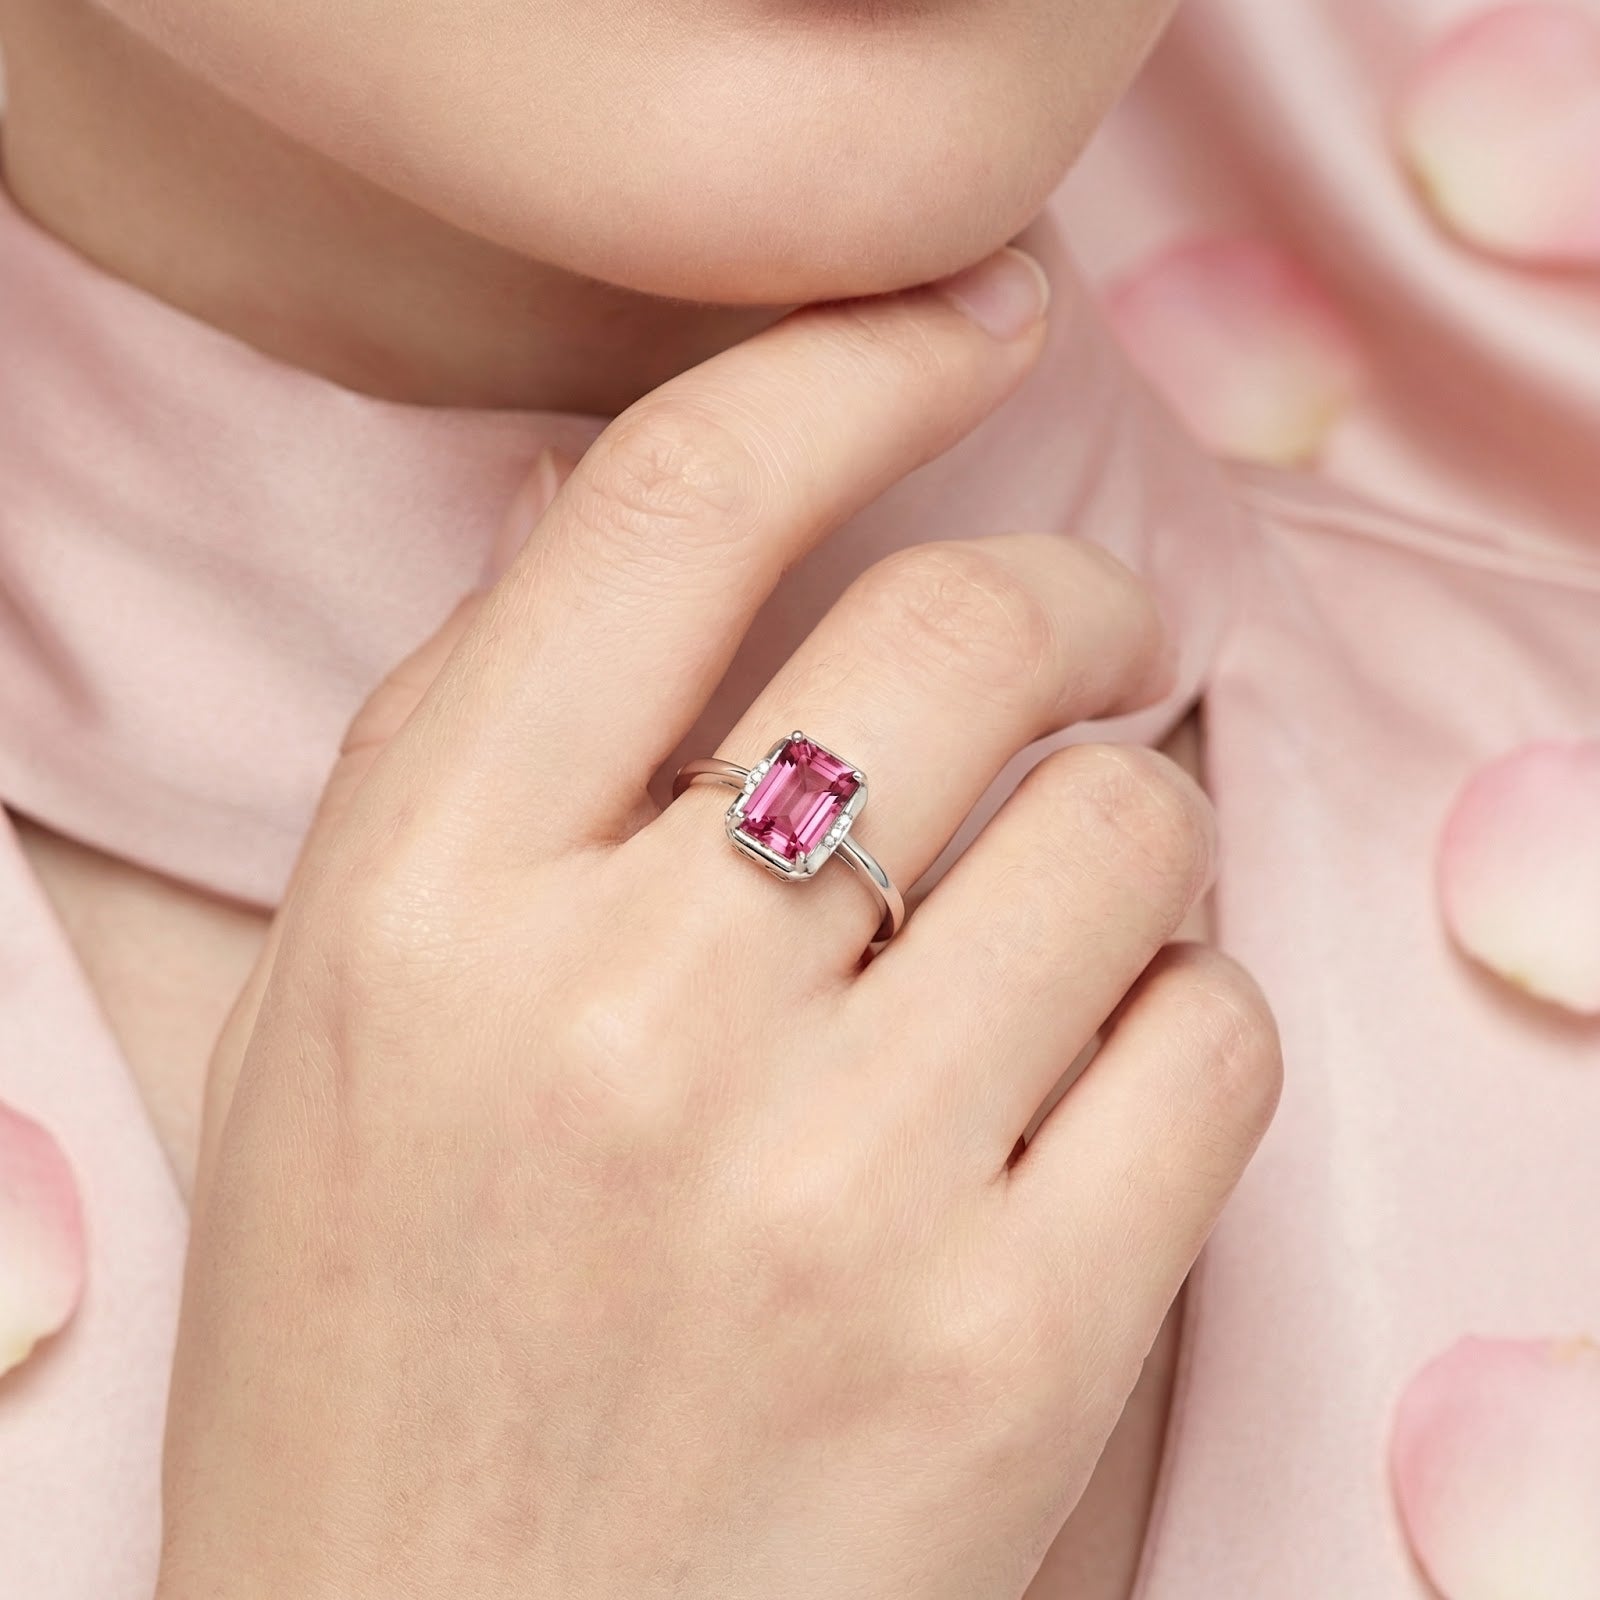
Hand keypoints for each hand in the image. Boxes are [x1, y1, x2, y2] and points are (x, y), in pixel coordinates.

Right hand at [158, 248, 1280, 1599]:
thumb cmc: (379, 1353)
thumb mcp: (337, 1026)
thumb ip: (465, 750)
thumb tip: (619, 516)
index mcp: (424, 911)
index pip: (671, 507)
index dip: (849, 364)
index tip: (973, 328)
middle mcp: (628, 1017)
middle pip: (956, 633)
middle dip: (1066, 599)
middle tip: (1088, 639)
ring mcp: (835, 1186)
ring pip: (1128, 833)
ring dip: (1135, 827)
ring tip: (1074, 903)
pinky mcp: (1015, 1347)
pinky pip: (1209, 1044)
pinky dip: (1189, 1014)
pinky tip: (1104, 1067)